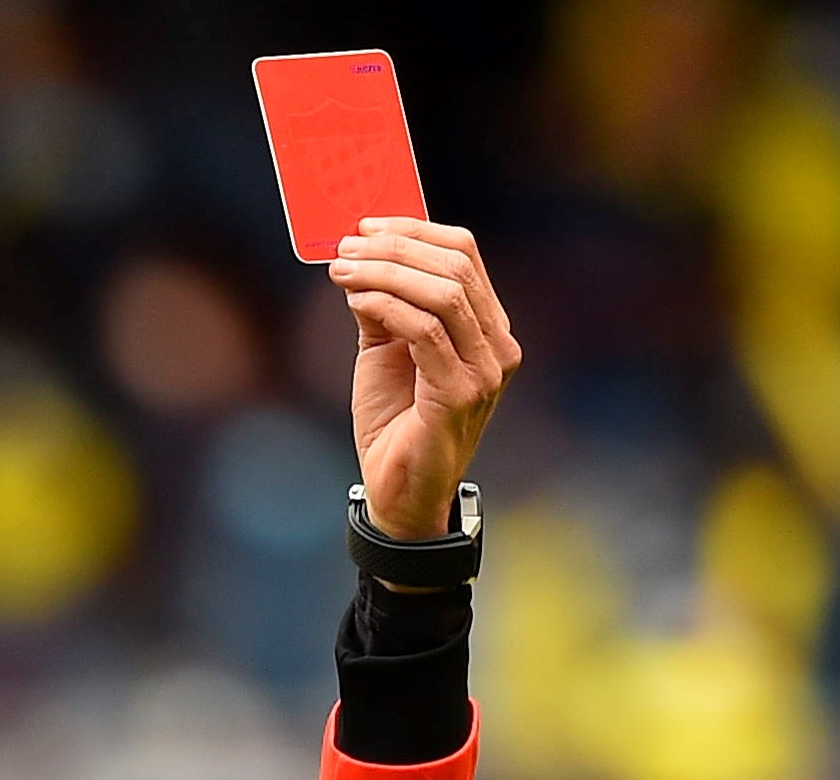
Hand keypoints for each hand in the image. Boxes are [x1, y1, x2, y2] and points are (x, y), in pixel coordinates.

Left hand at [333, 218, 518, 541]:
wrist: (399, 494)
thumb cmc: (394, 424)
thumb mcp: (384, 354)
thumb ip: (383, 309)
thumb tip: (362, 260)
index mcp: (486, 328)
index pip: (465, 256)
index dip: (416, 230)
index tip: (367, 225)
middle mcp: (497, 345)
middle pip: (455, 267)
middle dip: (396, 247)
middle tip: (347, 245)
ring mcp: (485, 370)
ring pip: (443, 293)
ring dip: (386, 272)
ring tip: (342, 269)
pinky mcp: (460, 394)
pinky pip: (426, 332)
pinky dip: (387, 307)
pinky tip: (355, 299)